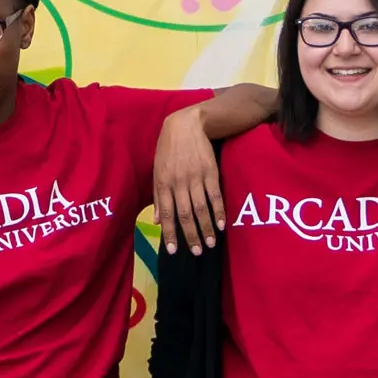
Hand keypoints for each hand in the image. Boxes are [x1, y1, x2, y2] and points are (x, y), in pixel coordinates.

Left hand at [153, 112, 223, 254]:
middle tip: (196, 252)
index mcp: (163, 183)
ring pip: (201, 207)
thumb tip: (157, 220)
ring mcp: (195, 177)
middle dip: (190, 235)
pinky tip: (221, 225)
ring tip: (209, 244)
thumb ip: (158, 197)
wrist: (186, 125)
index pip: (166, 214)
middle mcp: (179, 182)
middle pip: (185, 214)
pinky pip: (214, 195)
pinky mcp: (210, 172)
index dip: (169, 233)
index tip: (173, 250)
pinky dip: (218, 211)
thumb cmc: (168, 150)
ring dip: (206, 228)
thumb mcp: (157, 170)